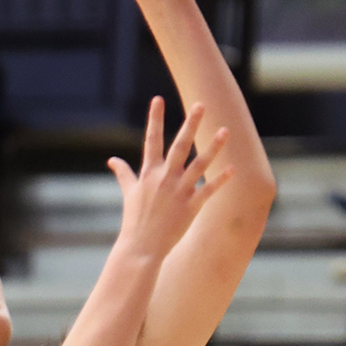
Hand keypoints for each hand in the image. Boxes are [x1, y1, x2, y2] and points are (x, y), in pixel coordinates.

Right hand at [107, 96, 231, 260]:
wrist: (141, 246)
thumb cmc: (134, 219)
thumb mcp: (129, 193)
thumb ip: (124, 174)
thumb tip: (112, 160)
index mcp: (149, 172)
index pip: (151, 139)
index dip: (154, 118)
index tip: (158, 99)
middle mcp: (164, 178)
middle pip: (179, 145)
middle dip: (190, 124)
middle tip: (201, 104)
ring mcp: (179, 192)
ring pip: (199, 164)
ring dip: (213, 147)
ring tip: (225, 130)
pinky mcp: (191, 206)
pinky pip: (209, 190)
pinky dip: (221, 180)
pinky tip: (233, 168)